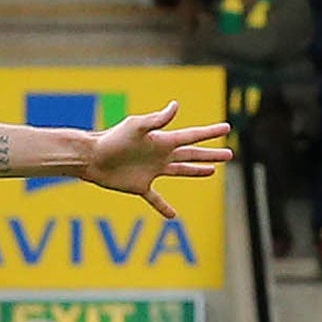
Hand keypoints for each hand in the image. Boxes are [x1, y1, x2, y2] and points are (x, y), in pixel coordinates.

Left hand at [81, 102, 231, 219]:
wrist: (91, 157)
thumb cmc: (112, 139)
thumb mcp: (136, 127)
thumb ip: (157, 119)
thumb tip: (176, 105)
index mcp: (163, 141)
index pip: (192, 136)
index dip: (210, 133)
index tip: (227, 128)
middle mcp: (160, 155)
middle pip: (191, 155)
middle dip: (211, 155)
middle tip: (230, 154)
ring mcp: (151, 171)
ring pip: (180, 171)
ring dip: (197, 171)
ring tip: (212, 171)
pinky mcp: (140, 186)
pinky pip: (155, 198)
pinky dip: (164, 207)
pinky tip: (173, 215)